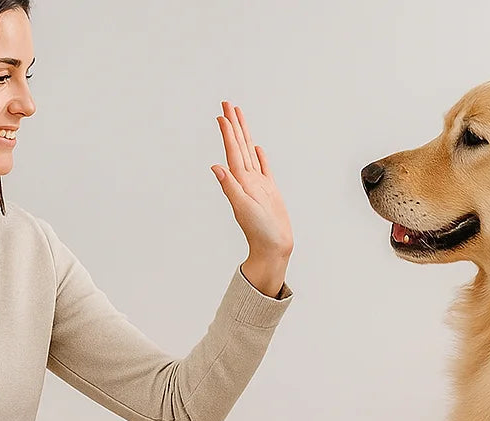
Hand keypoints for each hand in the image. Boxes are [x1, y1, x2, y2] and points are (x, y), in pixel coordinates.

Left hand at [211, 100, 292, 296]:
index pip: (233, 151)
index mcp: (241, 181)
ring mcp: (258, 184)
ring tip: (239, 117)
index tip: (222, 114)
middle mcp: (247, 180)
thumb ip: (229, 186)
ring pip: (250, 152)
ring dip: (244, 135)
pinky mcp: (269, 191)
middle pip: (240, 146)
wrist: (273, 247)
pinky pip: (264, 169)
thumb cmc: (259, 232)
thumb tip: (215, 167)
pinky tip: (257, 148)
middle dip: (234, 125)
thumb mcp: (243, 208)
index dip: (227, 133)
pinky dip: (260, 157)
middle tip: (227, 104)